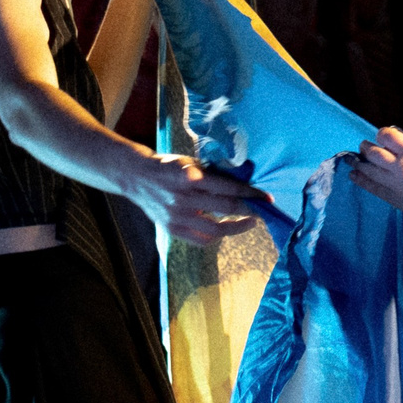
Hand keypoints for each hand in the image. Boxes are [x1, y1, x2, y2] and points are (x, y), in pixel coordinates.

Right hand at [128, 153, 266, 245]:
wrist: (135, 176)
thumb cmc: (168, 166)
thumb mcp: (190, 162)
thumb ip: (212, 174)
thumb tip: (243, 182)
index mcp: (190, 177)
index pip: (229, 188)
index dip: (251, 194)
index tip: (267, 199)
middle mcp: (183, 198)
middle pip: (226, 209)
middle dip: (250, 211)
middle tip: (263, 211)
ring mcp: (176, 216)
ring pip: (216, 230)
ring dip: (237, 227)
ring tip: (249, 222)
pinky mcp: (171, 229)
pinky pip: (200, 240)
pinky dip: (215, 237)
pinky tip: (224, 230)